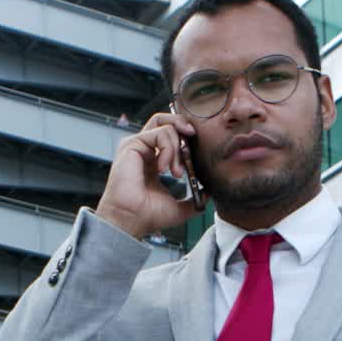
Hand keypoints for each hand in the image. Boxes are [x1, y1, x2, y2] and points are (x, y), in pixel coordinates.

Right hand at [95, 111, 202, 239]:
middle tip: (194, 138)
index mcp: (151, 160)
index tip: (197, 152)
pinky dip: (169, 149)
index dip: (186, 137)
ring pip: (165, 125)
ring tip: (176, 172)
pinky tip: (165, 169)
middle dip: (183, 125)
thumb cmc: (147, 215)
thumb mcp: (179, 207)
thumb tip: (210, 193)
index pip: (170, 135)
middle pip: (164, 120)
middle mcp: (142, 149)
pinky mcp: (131, 144)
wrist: (131, 220)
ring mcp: (136, 145)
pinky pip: (160, 134)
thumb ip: (195, 198)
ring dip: (178, 147)